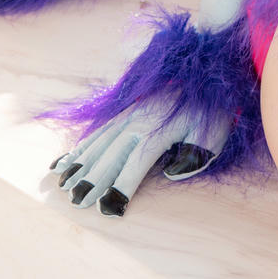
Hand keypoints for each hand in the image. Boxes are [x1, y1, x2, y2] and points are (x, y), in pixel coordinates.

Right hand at [50, 100, 226, 217]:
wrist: (205, 69)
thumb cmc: (212, 109)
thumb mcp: (215, 132)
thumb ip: (196, 155)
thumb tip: (170, 173)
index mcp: (159, 131)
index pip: (135, 164)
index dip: (121, 187)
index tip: (109, 209)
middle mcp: (137, 121)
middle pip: (110, 155)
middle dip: (93, 180)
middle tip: (77, 202)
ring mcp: (127, 114)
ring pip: (98, 143)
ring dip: (80, 164)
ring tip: (62, 185)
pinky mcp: (123, 110)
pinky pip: (97, 131)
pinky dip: (79, 147)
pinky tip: (63, 162)